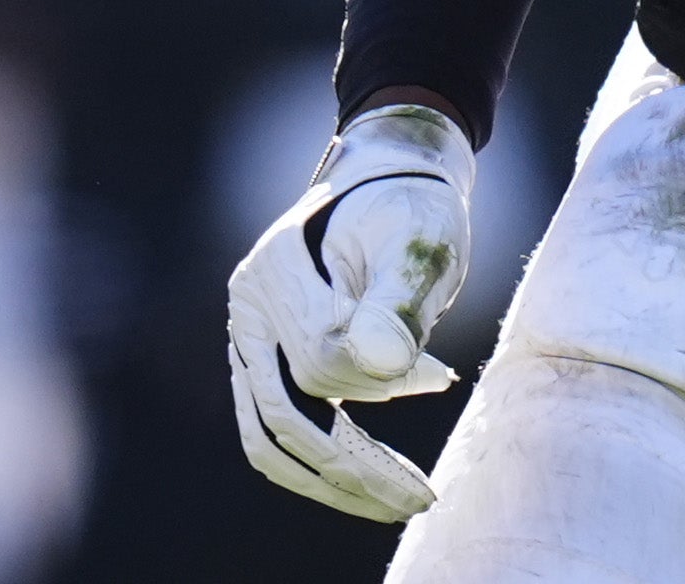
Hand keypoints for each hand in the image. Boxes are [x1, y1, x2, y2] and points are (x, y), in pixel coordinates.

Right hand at [227, 102, 476, 521]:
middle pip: (285, 410)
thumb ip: (401, 299)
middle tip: (423, 496)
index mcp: (277, 268)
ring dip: (332, 482)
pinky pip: (273, 427)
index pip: (318, 359)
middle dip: (355, 465)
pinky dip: (319, 462)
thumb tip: (384, 363)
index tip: (438, 375)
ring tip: (398, 502)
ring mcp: (247, 336)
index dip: (379, 381)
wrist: (390, 183)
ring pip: (269, 434)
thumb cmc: (412, 210)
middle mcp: (247, 305)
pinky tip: (373, 477)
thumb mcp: (421, 242)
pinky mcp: (260, 360)